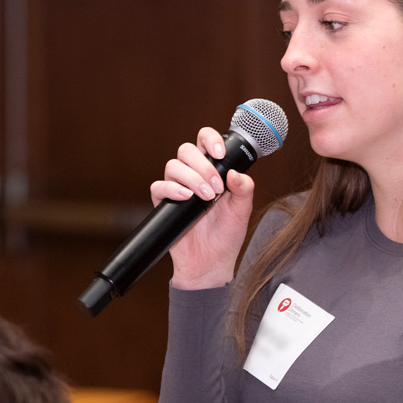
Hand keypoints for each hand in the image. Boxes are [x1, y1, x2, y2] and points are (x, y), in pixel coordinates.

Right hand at [150, 127, 254, 289]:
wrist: (211, 263)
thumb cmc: (226, 235)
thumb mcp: (243, 210)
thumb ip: (244, 189)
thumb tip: (235, 173)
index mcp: (212, 171)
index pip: (205, 141)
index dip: (210, 139)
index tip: (220, 153)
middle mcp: (192, 175)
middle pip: (186, 150)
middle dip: (203, 165)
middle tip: (217, 188)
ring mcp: (177, 188)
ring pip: (173, 165)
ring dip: (192, 178)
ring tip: (206, 197)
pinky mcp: (163, 204)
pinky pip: (158, 187)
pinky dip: (172, 189)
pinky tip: (187, 198)